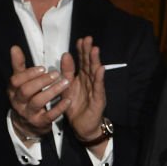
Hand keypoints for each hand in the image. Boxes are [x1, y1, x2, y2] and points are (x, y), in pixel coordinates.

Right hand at [7, 45, 69, 137]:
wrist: (27, 125)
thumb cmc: (26, 98)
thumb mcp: (20, 83)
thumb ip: (19, 66)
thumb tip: (15, 48)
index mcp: (13, 90)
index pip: (16, 80)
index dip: (29, 74)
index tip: (42, 68)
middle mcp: (18, 102)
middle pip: (26, 90)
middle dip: (41, 81)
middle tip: (56, 74)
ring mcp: (28, 113)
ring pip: (38, 101)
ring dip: (52, 91)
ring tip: (65, 83)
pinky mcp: (40, 123)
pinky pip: (50, 115)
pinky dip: (59, 107)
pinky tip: (68, 100)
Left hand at [62, 37, 107, 151]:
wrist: (82, 126)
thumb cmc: (75, 107)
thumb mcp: (67, 87)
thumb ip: (66, 72)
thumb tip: (66, 54)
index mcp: (82, 78)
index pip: (82, 62)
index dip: (82, 51)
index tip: (80, 39)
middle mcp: (90, 82)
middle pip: (90, 64)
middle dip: (89, 52)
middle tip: (88, 39)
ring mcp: (96, 90)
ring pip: (95, 74)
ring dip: (95, 62)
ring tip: (95, 50)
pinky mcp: (98, 100)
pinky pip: (98, 88)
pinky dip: (99, 78)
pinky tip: (100, 69)